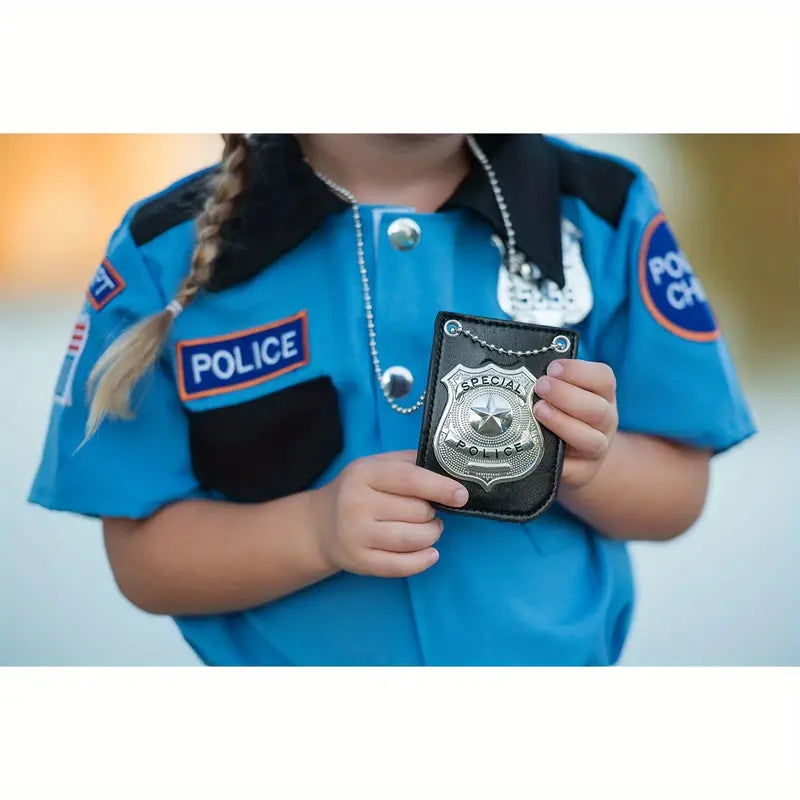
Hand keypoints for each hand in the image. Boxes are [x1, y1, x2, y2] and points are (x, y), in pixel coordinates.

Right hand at [310, 450, 468, 577]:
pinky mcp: (359, 561)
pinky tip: (430, 553)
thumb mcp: (377, 465)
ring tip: (430, 529)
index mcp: (364, 473)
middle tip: (430, 512)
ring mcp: (356, 535)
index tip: (461, 495)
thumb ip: (410, 462)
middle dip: (432, 513)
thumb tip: (449, 465)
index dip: (440, 488)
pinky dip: (423, 561)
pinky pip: (401, 566)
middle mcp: (356, 503)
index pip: (410, 480)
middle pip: (416, 512)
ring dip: (431, 535)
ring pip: (412, 539)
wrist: (320, 525)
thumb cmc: (359, 490)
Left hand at [532, 359, 617, 488]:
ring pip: (591, 439)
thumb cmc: (564, 415)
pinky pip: (573, 468)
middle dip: (566, 395)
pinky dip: (558, 459)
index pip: (603, 379)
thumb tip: (523, 369)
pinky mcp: (584, 472)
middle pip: (597, 409)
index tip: (553, 368)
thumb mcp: (565, 394)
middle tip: (540, 387)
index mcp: (603, 396)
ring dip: (562, 423)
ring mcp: (598, 448)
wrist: (576, 457)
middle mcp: (606, 421)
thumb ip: (552, 382)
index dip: (579, 371)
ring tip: (538, 411)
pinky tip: (538, 448)